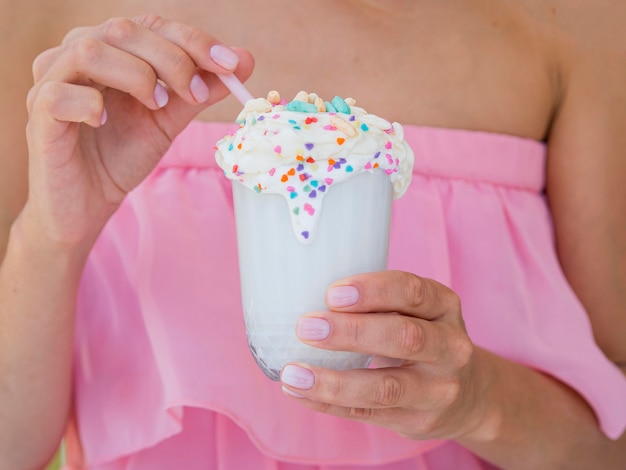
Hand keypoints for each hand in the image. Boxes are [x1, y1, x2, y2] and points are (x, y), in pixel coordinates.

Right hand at [23, 14, 253, 248]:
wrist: (88, 202)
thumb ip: (201, 90)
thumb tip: (244, 61)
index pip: (152, 24)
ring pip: (89, 51)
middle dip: (171, 59)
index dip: (194, 40)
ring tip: (156, 105)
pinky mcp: (40, 116)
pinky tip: (106, 121)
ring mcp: (53, 82)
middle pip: (123, 30)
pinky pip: (59, 94)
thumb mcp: (170, 120)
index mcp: (113, 50)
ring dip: (134, 74)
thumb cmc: (124, 154)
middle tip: (195, 95)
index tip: (231, 64)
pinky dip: (90, 104)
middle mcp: (78, 56)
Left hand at [281, 270, 492, 440]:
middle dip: (351, 332)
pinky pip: (368, 414)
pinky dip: (329, 404)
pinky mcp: (419, 420)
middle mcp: (450, 347)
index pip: (413, 292)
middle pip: (404, 338)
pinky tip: (300, 393)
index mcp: (445, 307)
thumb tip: (305, 296)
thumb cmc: (424, 338)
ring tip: (293, 375)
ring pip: (386, 387)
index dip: (373, 291)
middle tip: (305, 327)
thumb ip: (378, 303)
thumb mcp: (417, 311)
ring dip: (333, 381)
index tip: (332, 293)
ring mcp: (439, 389)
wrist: (468, 394)